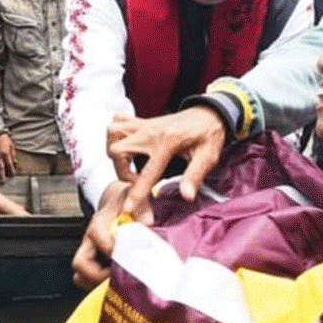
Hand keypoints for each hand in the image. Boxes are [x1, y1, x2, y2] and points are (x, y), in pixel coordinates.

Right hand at [0, 132, 16, 182]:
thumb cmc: (5, 138)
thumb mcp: (12, 145)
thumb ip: (13, 154)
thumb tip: (15, 162)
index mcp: (6, 153)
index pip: (9, 164)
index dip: (11, 170)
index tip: (12, 175)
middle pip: (1, 168)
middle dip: (2, 175)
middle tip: (3, 180)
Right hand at [71, 180, 152, 289]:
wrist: (119, 201)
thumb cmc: (127, 202)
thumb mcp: (136, 200)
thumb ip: (143, 211)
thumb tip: (148, 224)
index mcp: (99, 223)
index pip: (96, 235)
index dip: (109, 247)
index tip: (124, 255)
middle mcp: (90, 239)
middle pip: (80, 263)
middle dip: (98, 275)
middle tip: (118, 278)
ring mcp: (89, 251)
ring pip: (80, 274)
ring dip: (96, 282)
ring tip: (116, 282)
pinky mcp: (92, 260)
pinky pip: (87, 278)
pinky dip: (98, 283)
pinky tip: (116, 281)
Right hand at [106, 107, 226, 214]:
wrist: (209, 113)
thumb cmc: (208, 134)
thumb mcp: (207, 156)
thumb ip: (194, 176)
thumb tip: (186, 195)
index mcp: (168, 142)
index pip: (147, 172)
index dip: (136, 193)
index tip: (127, 208)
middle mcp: (151, 131)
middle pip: (117, 150)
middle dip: (120, 170)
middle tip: (135, 178)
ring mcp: (145, 124)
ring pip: (113, 133)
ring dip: (115, 151)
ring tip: (128, 162)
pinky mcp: (143, 121)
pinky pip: (118, 121)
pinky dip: (116, 134)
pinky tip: (126, 144)